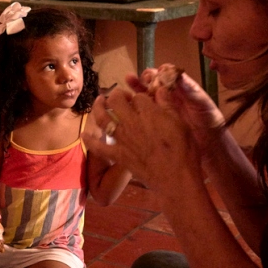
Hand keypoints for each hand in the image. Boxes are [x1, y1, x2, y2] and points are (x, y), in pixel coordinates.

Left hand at [84, 88, 200, 192]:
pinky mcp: (118, 155)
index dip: (139, 97)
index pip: (138, 96)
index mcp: (148, 112)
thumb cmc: (183, 150)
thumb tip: (161, 90)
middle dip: (116, 95)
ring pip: (103, 118)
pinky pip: (98, 147)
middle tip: (118, 96)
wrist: (175, 177)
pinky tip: (84, 135)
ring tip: (98, 101)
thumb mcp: (180, 123)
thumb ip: (168, 105)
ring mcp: (122, 138)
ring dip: (98, 107)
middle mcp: (131, 122)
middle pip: (116, 100)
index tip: (141, 100)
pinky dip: (90, 141)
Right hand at [128, 68, 224, 150]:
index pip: (167, 74)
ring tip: (128, 80)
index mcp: (181, 88)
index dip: (160, 72)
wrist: (209, 146)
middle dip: (145, 78)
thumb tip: (178, 75)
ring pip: (145, 93)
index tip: (157, 74)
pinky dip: (134, 104)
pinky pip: (143, 110)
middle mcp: (169, 95)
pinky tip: (127, 101)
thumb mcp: (201, 104)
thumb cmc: (209, 122)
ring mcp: (161, 107)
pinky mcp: (155, 120)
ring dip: (136, 86)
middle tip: (139, 78)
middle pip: (153, 82)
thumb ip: (190, 91)